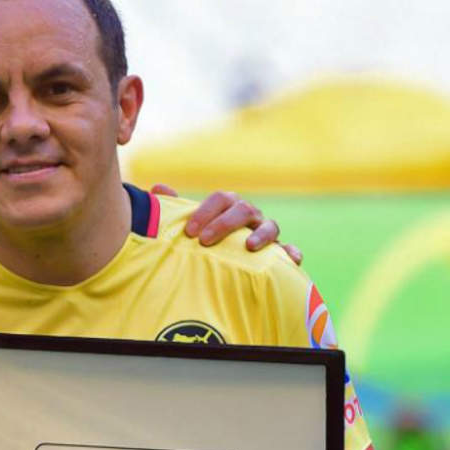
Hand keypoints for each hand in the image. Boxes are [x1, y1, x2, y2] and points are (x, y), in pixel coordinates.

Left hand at [153, 184, 302, 264]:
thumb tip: (157, 187)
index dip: (205, 212)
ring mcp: (266, 234)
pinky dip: (292, 253)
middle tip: (204, 241)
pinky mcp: (279, 254)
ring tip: (249, 246)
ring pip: (271, 226)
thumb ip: (176, 208)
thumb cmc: (206, 239)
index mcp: (229, 206)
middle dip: (225, 223)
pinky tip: (291, 259)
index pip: (221, 199)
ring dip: (262, 234)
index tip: (189, 231)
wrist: (226, 262)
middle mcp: (250, 216)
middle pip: (243, 209)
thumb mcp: (192, 224)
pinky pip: (290, 251)